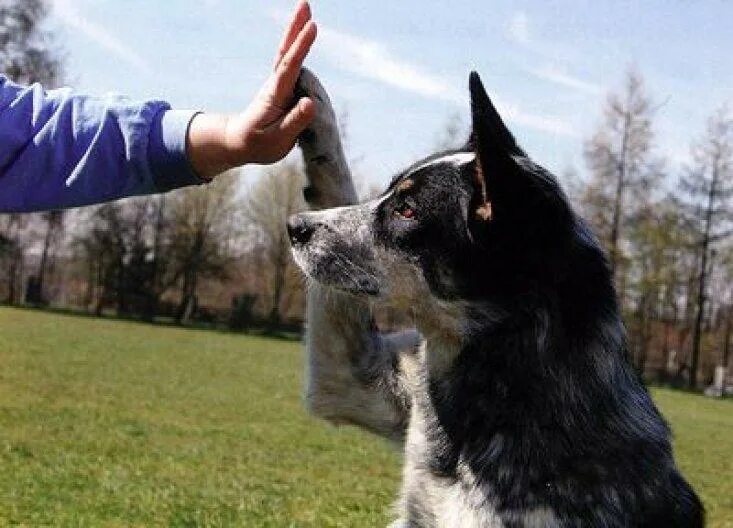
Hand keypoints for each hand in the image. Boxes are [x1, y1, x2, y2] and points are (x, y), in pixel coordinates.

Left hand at [187, 1, 317, 179]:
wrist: (240, 142)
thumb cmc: (258, 144)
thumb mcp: (276, 139)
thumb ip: (294, 122)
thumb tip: (311, 103)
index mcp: (275, 95)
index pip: (289, 67)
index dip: (301, 47)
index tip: (312, 27)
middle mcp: (276, 85)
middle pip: (285, 52)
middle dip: (295, 29)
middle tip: (305, 5)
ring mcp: (278, 85)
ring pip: (287, 54)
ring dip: (296, 33)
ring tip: (308, 15)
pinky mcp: (281, 88)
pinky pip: (291, 64)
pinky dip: (297, 48)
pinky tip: (303, 39)